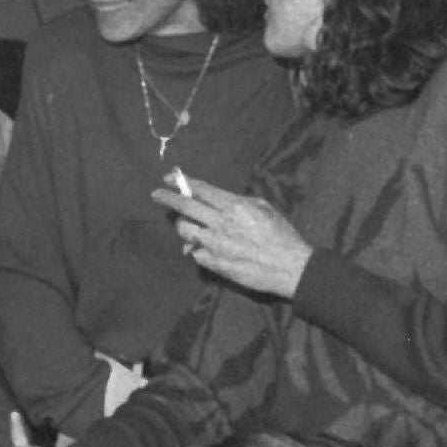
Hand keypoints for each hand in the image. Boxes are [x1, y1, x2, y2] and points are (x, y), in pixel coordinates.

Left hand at [153, 176, 313, 299]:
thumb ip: (238, 202)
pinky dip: (196, 248)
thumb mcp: (264, 208)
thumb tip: (219, 202)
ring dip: (183, 226)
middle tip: (157, 194)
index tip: (169, 178)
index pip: (200, 189)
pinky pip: (195, 252)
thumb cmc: (282, 235)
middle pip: (185, 206)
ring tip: (189, 226)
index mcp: (233, 206)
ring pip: (185, 230)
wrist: (290, 267)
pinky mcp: (214, 263)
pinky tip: (204, 248)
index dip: (182, 182)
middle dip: (167, 198)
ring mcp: (214, 244)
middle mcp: (220, 223)